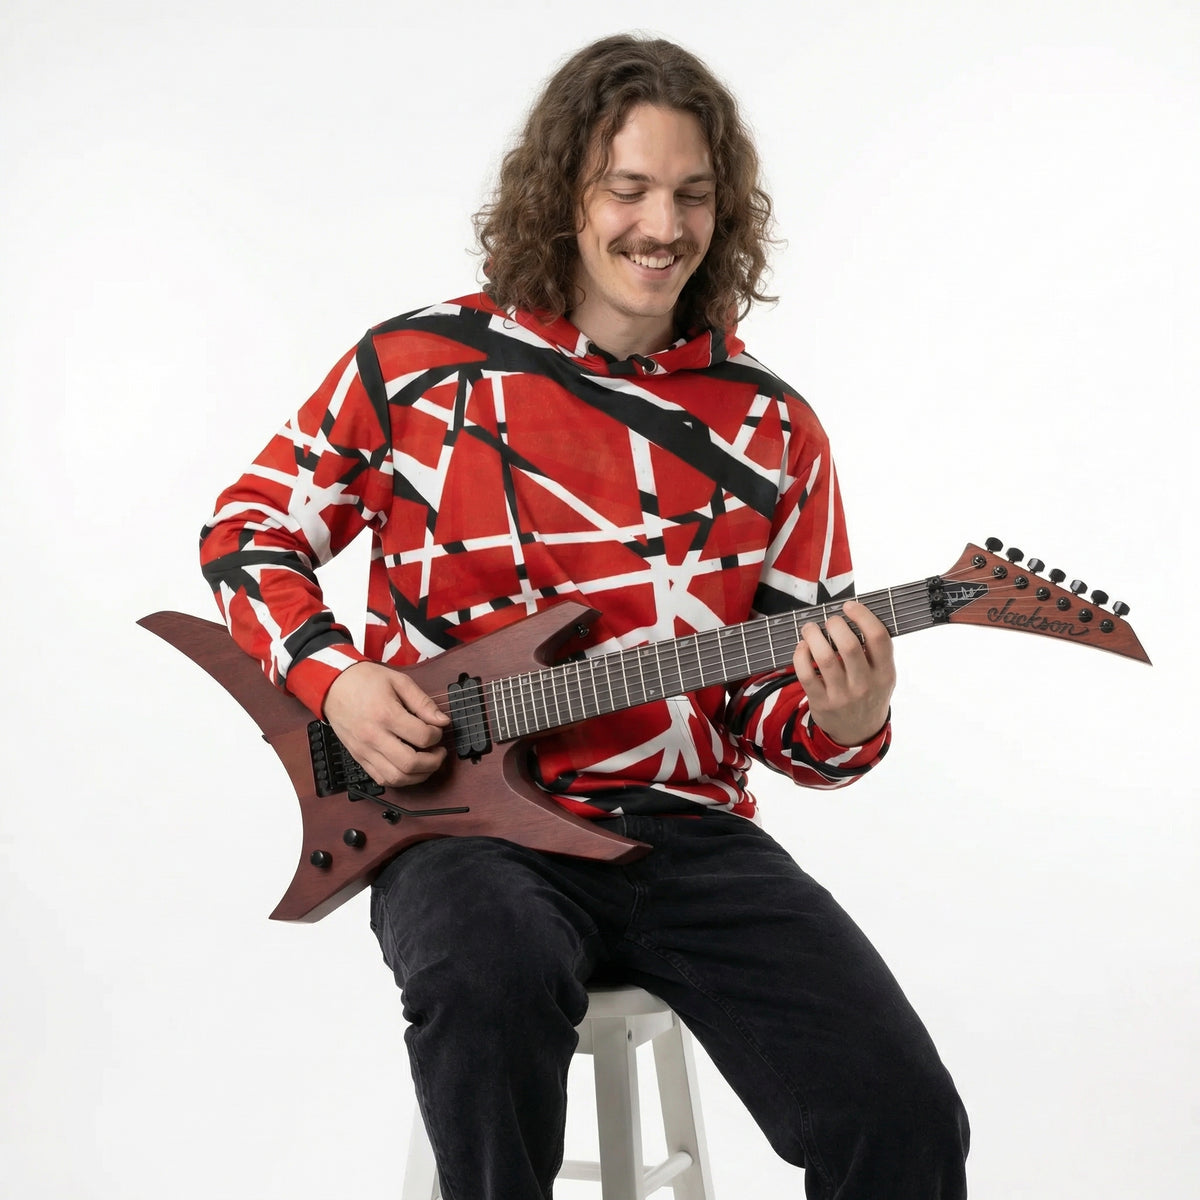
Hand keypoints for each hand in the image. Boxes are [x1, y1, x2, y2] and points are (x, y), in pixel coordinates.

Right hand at [323, 660, 450, 786]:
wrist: (333, 685)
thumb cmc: (364, 681)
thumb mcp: (399, 681)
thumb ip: (423, 702)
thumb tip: (442, 720)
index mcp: (386, 715)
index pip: (422, 736)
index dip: (437, 735)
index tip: (438, 729)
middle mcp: (374, 737)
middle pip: (410, 764)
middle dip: (433, 762)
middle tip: (439, 752)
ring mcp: (364, 750)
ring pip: (396, 778)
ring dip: (418, 775)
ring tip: (427, 762)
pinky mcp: (359, 757)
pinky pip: (381, 779)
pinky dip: (400, 779)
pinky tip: (408, 768)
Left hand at [791, 600, 895, 746]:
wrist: (859, 733)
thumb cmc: (869, 694)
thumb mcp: (883, 675)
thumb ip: (876, 651)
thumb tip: (855, 614)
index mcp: (884, 673)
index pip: (878, 637)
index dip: (863, 615)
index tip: (849, 606)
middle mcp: (865, 684)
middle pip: (849, 645)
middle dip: (834, 624)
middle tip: (829, 620)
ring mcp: (842, 695)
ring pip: (824, 657)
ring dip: (813, 635)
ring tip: (810, 628)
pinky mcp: (821, 702)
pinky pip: (805, 673)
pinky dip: (800, 655)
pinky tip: (803, 647)